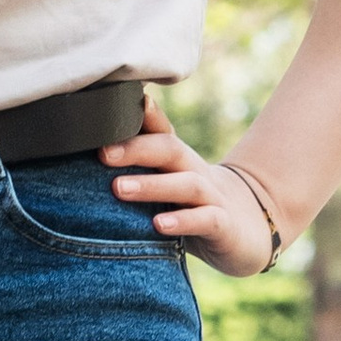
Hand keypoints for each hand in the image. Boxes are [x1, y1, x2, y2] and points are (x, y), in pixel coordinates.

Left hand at [103, 92, 282, 274]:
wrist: (249, 231)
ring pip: (186, 184)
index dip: (139, 117)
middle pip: (170, 150)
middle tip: (102, 153)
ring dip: (152, 185)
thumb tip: (91, 151)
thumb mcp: (164, 183)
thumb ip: (135, 168)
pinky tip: (159, 225)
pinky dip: (184, 221)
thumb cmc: (189, 207)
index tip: (107, 110)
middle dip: (136, 149)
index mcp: (176, 161)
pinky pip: (206, 220)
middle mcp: (194, 172)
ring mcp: (212, 198)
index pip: (158, 131)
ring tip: (119, 188)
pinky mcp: (225, 226)